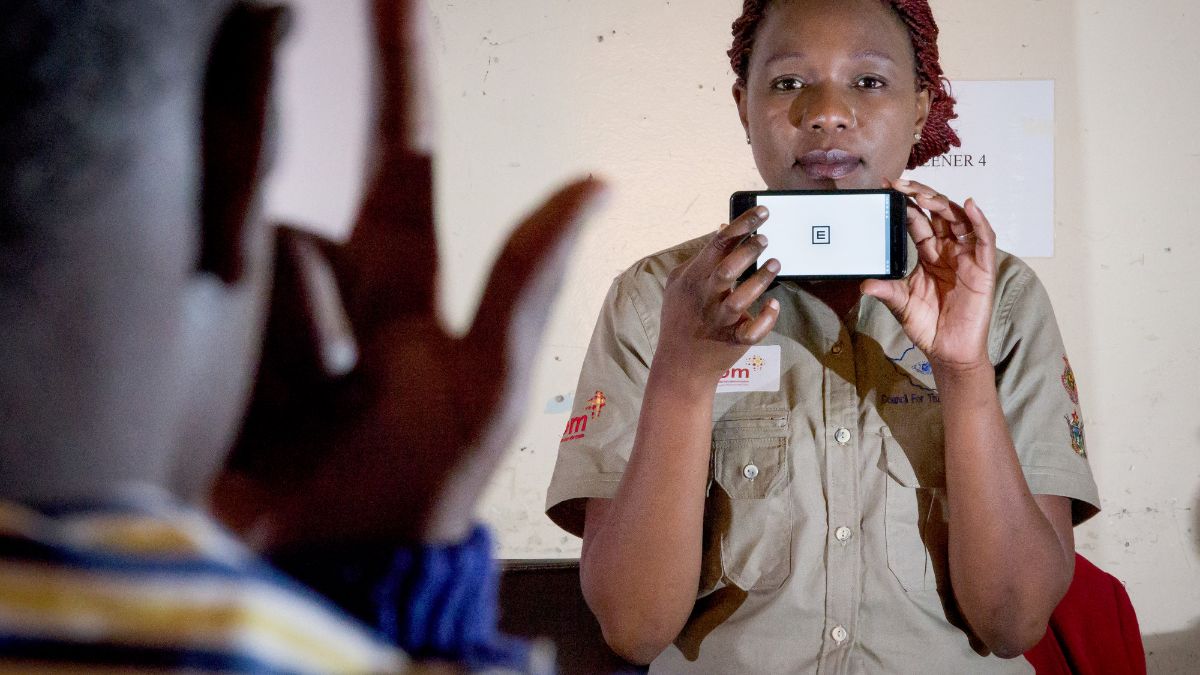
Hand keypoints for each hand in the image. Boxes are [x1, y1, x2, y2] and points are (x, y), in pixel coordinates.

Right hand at [214, 0, 605, 546]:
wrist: (344, 563)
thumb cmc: (426, 481)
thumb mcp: (488, 381)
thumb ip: (527, 277)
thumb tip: (596, 183)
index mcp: (403, 278)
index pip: (404, 157)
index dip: (401, 74)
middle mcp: (335, 282)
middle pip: (302, 219)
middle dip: (301, 255)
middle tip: (337, 350)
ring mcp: (275, 319)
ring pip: (263, 272)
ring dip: (294, 350)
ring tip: (321, 416)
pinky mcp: (222, 357)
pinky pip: (220, 326)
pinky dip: (254, 373)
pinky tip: (276, 424)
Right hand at [653, 206, 780, 387]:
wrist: (679, 365)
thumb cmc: (680, 318)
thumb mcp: (679, 284)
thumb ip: (701, 257)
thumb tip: (723, 228)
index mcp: (692, 279)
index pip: (717, 244)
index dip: (741, 225)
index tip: (762, 213)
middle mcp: (705, 299)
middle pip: (727, 269)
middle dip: (749, 251)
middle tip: (766, 239)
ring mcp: (718, 321)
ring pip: (741, 299)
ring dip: (761, 280)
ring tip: (776, 264)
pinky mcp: (732, 341)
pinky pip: (752, 331)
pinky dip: (766, 319)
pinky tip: (773, 306)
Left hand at [861, 179, 994, 370]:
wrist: (948, 350)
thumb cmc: (928, 326)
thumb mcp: (900, 304)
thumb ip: (885, 290)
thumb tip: (863, 284)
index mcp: (929, 254)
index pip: (917, 221)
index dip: (905, 204)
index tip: (887, 188)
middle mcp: (948, 250)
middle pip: (937, 213)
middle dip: (920, 195)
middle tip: (900, 185)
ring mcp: (966, 257)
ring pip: (959, 220)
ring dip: (943, 203)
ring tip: (924, 194)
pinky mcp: (983, 268)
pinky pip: (984, 239)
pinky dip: (979, 221)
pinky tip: (969, 206)